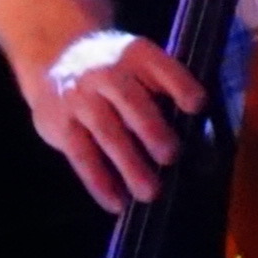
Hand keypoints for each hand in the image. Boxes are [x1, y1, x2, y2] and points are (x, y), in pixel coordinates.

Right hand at [27, 27, 206, 212]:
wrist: (55, 56)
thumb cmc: (117, 72)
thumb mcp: (140, 65)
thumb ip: (167, 91)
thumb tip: (202, 138)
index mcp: (136, 55)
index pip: (161, 67)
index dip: (180, 85)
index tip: (198, 105)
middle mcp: (106, 72)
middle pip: (130, 101)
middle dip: (152, 129)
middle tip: (171, 156)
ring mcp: (79, 97)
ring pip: (106, 132)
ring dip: (129, 165)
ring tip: (150, 193)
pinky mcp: (59, 123)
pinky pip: (80, 155)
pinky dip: (99, 181)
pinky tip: (116, 202)